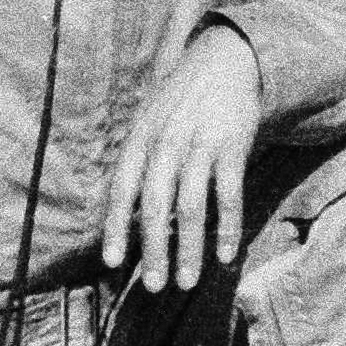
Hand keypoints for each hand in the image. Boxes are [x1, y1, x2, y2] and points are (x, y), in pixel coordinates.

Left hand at [103, 27, 261, 291]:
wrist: (225, 58)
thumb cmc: (181, 99)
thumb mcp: (149, 121)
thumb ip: (138, 162)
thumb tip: (128, 215)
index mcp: (140, 140)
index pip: (123, 190)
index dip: (117, 228)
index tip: (113, 263)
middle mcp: (166, 144)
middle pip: (156, 207)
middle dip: (154, 250)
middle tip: (154, 287)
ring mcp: (200, 145)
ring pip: (191, 207)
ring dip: (189, 249)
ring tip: (187, 282)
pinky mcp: (232, 147)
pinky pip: (228, 195)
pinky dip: (227, 228)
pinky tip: (227, 255)